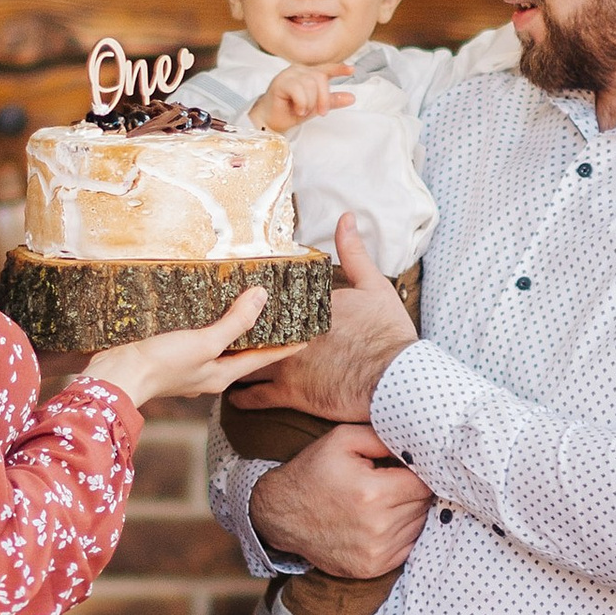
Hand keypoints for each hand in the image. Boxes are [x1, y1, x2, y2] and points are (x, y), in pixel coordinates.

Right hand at [83, 286, 282, 411]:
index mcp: (223, 375)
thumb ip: (235, 322)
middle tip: (282, 314)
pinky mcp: (171, 354)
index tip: (309, 335)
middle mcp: (209, 372)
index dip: (287, 346)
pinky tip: (207, 310)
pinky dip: (210, 324)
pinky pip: (199, 337)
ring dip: (235, 327)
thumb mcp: (205, 342)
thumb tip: (262, 297)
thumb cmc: (161, 365)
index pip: (265, 359)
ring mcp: (190, 365)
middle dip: (262, 335)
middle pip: (244, 351)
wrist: (116, 376)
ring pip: (221, 344)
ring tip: (248, 305)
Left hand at [239, 215, 414, 420]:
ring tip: (222, 359)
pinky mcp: (290, 393)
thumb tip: (346, 217)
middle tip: (219, 327)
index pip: (270, 300)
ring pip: (244, 361)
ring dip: (232, 361)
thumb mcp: (375, 285)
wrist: (396, 378)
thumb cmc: (388, 333)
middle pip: (250, 328)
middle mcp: (289, 333)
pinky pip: (253, 397)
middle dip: (235, 328)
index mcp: (305, 307)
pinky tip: (234, 395)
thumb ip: (354, 252)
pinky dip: (240, 397)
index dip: (255, 302)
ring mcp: (286, 364)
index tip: (244, 299)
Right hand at [249, 65, 355, 132]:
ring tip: (302, 110)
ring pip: (310, 85)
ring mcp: (289, 74)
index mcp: (308, 74)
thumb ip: (332, 100)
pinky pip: (298, 89)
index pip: (326, 68)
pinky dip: (301, 103)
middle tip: (321, 112)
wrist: (272, 121)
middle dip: (324, 98)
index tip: (352, 70)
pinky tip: (297, 109)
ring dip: (310, 103)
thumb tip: (352, 97)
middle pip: (320, 79)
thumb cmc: (291, 111)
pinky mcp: (280, 82)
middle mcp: (299, 70)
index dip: (339, 69)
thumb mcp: (316, 106)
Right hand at [252, 419, 431, 579]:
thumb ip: (384, 437)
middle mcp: (377, 526)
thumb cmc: (313, 472)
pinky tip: (382, 520)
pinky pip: (407, 548)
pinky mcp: (371, 568)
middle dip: (413, 490)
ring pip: (418, 526)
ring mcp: (375, 552)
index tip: (408, 467)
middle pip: (423, 505)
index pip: (423, 483)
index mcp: (372, 492)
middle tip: (394, 481)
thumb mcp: (342, 440)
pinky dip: (401, 533)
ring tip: (386, 500)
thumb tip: (417, 445)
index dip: (419, 471)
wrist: (280, 514)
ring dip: (409, 512)